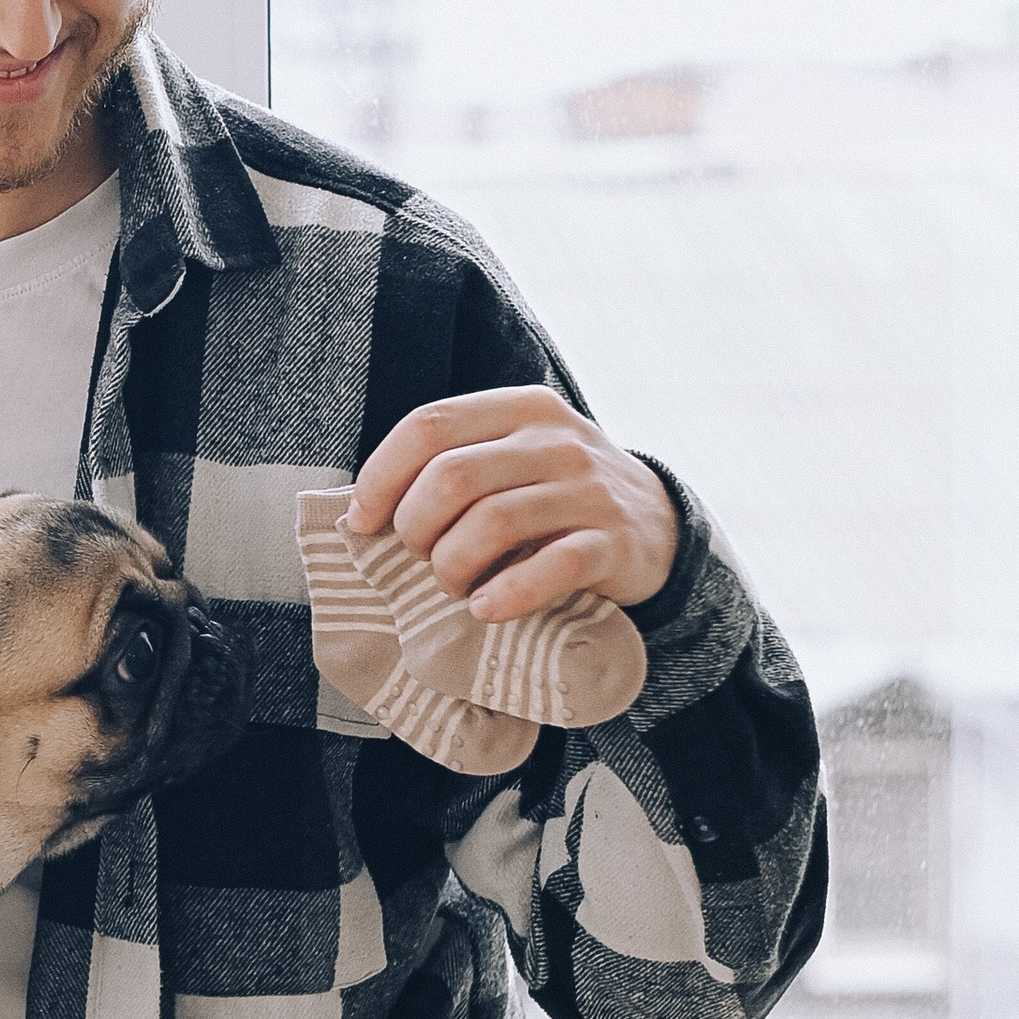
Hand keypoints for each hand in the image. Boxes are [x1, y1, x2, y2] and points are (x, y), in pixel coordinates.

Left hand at [345, 389, 678, 622]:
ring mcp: (588, 489)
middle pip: (452, 476)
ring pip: (493, 522)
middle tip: (419, 557)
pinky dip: (508, 594)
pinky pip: (552, 567)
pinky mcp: (614, 543)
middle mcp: (554, 440)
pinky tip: (485, 610)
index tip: (362, 520)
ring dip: (453, 566)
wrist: (657, 527)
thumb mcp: (514, 456)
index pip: (429, 425)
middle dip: (415, 527)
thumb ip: (455, 461)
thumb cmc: (556, 495)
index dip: (381, 476)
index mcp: (518, 408)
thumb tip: (364, 506)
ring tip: (453, 585)